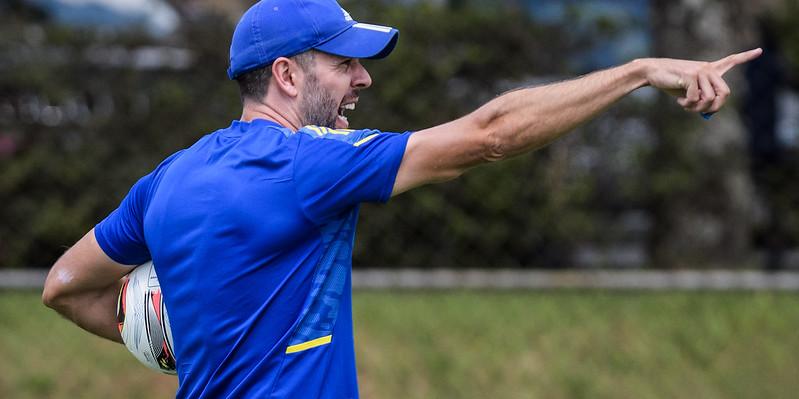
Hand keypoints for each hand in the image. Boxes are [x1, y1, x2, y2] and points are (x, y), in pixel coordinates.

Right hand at [640, 48, 762, 113]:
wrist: (653, 72)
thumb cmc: (671, 82)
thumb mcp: (689, 92)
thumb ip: (701, 99)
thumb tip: (709, 112)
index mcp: (710, 70)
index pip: (731, 60)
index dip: (746, 56)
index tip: (760, 50)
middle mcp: (708, 69)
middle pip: (725, 93)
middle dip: (714, 107)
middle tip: (700, 110)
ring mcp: (701, 71)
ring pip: (710, 99)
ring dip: (697, 108)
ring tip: (686, 105)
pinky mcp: (691, 76)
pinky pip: (696, 99)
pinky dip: (687, 104)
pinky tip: (680, 100)